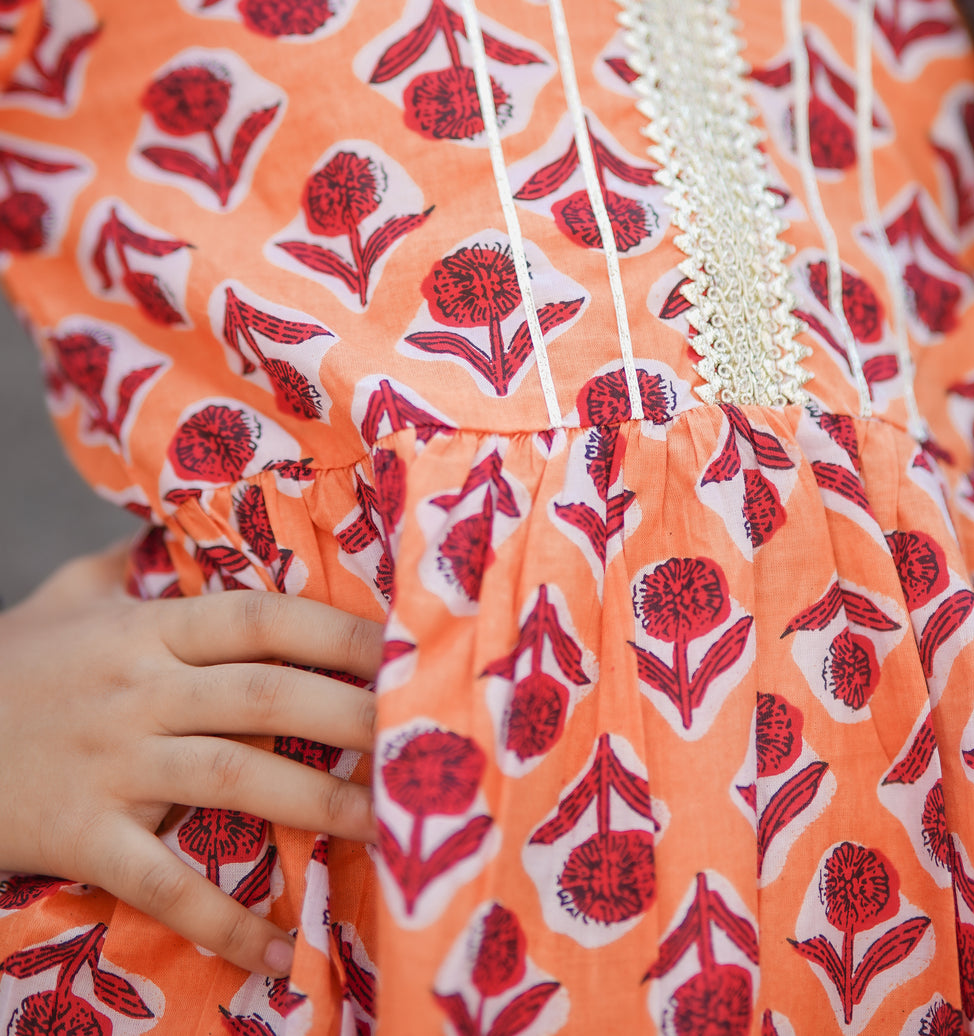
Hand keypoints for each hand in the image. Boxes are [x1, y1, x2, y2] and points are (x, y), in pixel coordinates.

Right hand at [0, 544, 380, 976]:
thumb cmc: (5, 665)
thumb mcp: (64, 596)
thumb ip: (127, 563)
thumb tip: (171, 528)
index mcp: (147, 628)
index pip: (261, 618)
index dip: (337, 629)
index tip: (405, 646)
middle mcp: (140, 689)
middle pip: (265, 694)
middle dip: (354, 713)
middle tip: (427, 735)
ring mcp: (112, 763)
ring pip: (232, 778)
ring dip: (316, 803)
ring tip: (385, 824)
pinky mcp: (80, 835)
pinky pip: (160, 882)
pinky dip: (220, 921)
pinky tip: (275, 951)